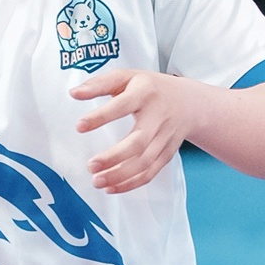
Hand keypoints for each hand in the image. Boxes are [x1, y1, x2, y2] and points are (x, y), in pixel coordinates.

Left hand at [72, 66, 201, 193]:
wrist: (190, 103)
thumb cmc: (151, 88)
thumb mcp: (127, 77)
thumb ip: (100, 84)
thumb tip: (74, 93)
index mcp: (145, 93)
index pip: (122, 105)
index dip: (101, 116)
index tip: (79, 126)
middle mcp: (158, 116)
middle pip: (138, 142)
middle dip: (113, 157)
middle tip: (91, 165)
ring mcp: (165, 137)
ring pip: (144, 162)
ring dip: (120, 175)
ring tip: (97, 180)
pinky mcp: (167, 153)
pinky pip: (150, 172)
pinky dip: (131, 183)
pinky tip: (112, 187)